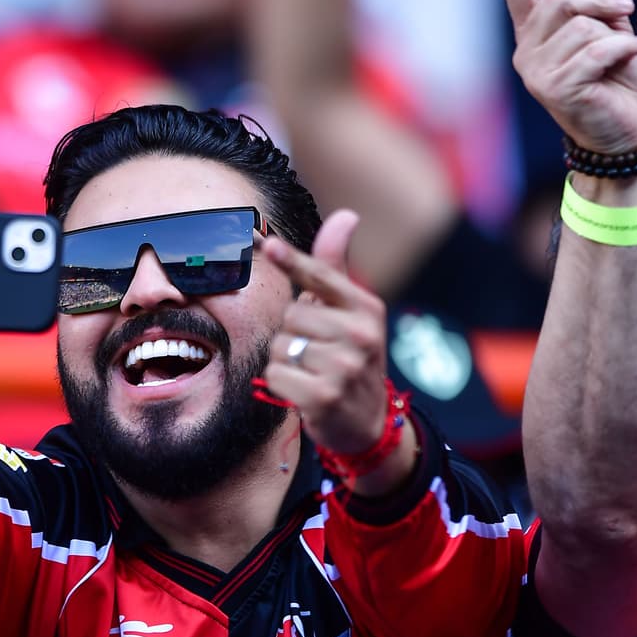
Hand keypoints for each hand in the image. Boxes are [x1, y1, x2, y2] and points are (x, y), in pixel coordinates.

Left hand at [259, 211, 390, 456]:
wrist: (368, 423)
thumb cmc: (350, 356)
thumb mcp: (351, 312)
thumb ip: (335, 267)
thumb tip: (346, 214)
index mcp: (366, 308)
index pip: (322, 277)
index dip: (293, 261)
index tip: (269, 244)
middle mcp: (361, 334)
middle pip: (291, 315)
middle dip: (294, 333)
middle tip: (318, 352)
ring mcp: (346, 367)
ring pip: (281, 346)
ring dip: (287, 360)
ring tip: (313, 372)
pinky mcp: (325, 396)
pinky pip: (276, 374)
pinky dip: (282, 384)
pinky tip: (305, 392)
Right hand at [481, 0, 636, 154]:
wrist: (622, 133)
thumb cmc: (615, 84)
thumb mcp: (614, 32)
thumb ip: (603, 0)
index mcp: (535, 34)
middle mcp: (526, 51)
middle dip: (599, 1)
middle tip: (627, 10)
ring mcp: (535, 72)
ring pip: (582, 27)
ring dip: (615, 34)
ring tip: (625, 54)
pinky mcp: (554, 89)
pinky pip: (596, 51)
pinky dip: (624, 47)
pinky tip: (636, 53)